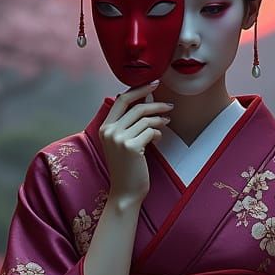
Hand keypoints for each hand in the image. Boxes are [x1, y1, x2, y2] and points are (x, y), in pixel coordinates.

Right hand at [98, 80, 172, 204]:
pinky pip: (151, 131)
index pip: (121, 100)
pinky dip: (158, 134)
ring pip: (145, 119)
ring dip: (160, 120)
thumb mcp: (122, 142)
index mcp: (104, 127)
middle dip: (155, 103)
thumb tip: (146, 100)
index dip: (138, 89)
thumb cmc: (127, 167)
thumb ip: (128, 124)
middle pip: (136, 107)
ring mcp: (119, 139)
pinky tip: (158, 140)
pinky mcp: (131, 147)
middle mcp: (109, 131)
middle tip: (169, 105)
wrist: (126, 192)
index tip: (153, 83)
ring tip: (167, 123)